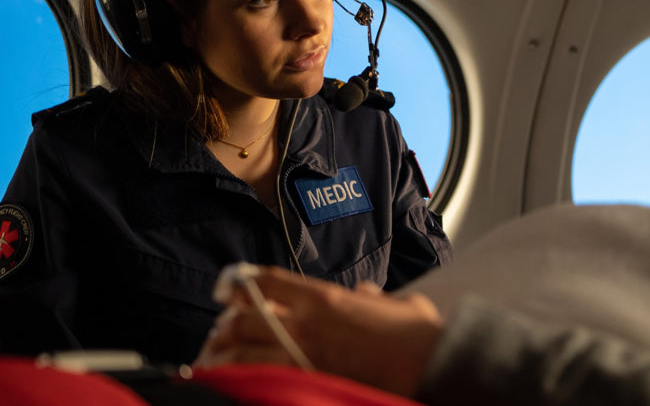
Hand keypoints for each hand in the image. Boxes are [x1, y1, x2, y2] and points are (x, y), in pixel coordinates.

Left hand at [195, 266, 443, 396]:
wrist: (426, 362)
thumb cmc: (417, 335)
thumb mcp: (399, 305)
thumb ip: (377, 299)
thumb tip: (367, 295)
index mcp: (326, 297)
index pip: (269, 281)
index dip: (241, 281)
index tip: (227, 286)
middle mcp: (306, 322)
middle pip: (245, 317)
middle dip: (226, 324)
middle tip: (219, 332)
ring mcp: (303, 354)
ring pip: (242, 350)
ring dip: (222, 353)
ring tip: (211, 359)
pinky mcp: (306, 381)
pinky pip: (256, 378)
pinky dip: (236, 377)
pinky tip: (225, 381)